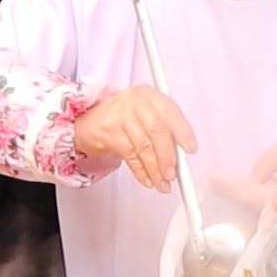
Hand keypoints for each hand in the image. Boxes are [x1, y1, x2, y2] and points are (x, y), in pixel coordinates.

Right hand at [73, 85, 196, 192]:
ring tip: (161, 182)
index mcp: (149, 94)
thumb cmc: (121, 120)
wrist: (87, 122)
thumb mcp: (144, 116)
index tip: (190, 149)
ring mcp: (119, 115)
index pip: (171, 112)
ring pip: (144, 146)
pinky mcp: (108, 131)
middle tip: (173, 174)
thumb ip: (163, 130)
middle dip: (168, 157)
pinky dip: (140, 171)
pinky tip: (146, 179)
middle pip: (157, 130)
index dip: (183, 132)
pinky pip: (130, 155)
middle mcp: (135, 101)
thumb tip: (181, 154)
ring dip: (155, 169)